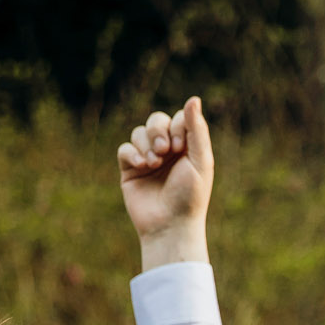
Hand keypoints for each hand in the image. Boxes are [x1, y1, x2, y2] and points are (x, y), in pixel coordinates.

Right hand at [118, 97, 212, 268]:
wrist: (170, 226)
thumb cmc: (190, 196)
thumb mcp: (200, 160)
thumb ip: (197, 129)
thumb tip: (193, 98)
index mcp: (187, 147)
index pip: (178, 119)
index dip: (178, 126)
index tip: (182, 147)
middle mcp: (167, 151)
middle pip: (156, 120)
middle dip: (159, 130)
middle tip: (165, 150)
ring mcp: (147, 159)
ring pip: (139, 132)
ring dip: (146, 143)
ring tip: (154, 162)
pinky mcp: (130, 171)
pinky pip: (125, 149)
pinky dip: (132, 153)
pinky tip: (142, 166)